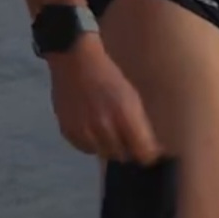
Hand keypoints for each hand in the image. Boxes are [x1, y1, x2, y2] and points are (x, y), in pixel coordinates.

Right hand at [48, 37, 159, 161]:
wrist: (75, 61)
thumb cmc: (109, 75)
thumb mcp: (132, 96)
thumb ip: (139, 124)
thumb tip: (150, 148)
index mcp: (125, 115)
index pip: (143, 152)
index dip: (148, 154)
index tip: (149, 150)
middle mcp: (104, 127)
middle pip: (123, 156)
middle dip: (128, 149)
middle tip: (127, 137)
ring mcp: (84, 131)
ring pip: (104, 155)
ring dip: (109, 147)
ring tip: (108, 131)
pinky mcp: (68, 132)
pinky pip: (86, 149)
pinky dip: (92, 144)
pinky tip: (93, 129)